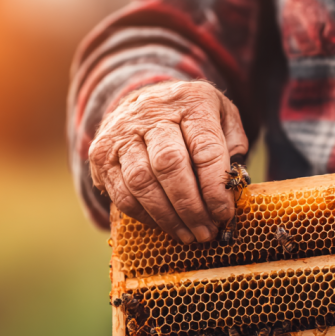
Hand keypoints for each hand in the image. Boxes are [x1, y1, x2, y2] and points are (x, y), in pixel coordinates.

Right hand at [88, 81, 247, 243]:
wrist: (145, 100)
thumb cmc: (191, 117)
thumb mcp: (223, 116)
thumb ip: (233, 145)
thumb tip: (231, 185)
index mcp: (191, 102)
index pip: (205, 149)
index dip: (215, 188)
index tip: (224, 214)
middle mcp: (152, 113)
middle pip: (169, 165)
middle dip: (190, 207)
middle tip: (206, 231)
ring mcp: (122, 133)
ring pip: (141, 182)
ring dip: (167, 217)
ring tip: (188, 235)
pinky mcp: (101, 154)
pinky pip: (122, 194)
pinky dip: (145, 216)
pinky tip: (164, 225)